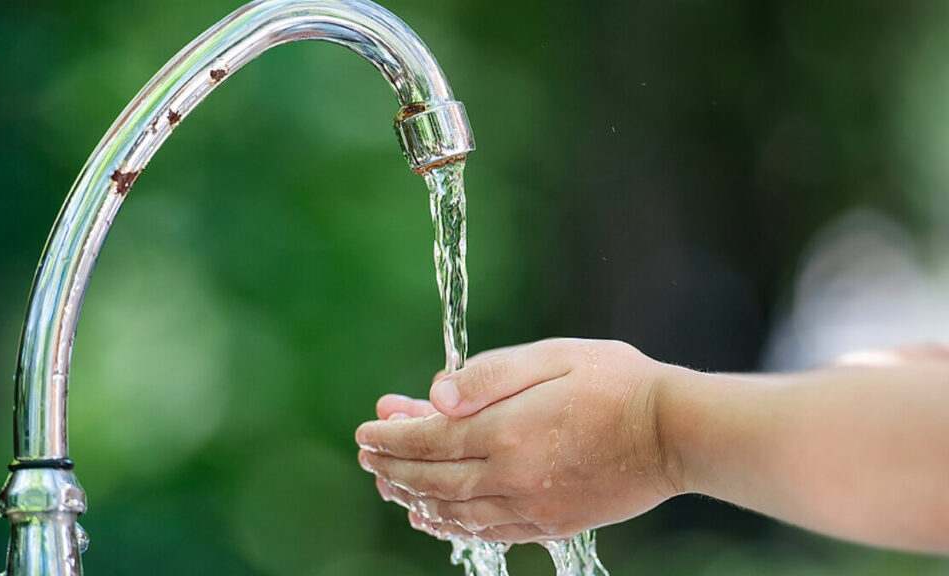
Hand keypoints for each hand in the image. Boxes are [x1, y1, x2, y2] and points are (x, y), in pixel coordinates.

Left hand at [356, 338, 684, 542]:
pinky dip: (450, 526)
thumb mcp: (553, 356)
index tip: (367, 426)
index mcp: (507, 432)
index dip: (392, 433)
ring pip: (453, 511)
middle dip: (392, 465)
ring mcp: (531, 507)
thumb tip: (434, 393)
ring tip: (387, 483)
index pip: (429, 438)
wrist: (675, 432)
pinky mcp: (551, 523)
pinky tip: (434, 518)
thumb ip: (488, 375)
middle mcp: (512, 477)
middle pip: (433, 478)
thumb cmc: (617, 383)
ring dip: (413, 497)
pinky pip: (486, 532)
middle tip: (366, 453)